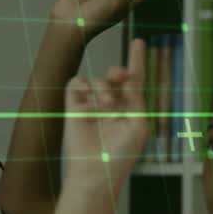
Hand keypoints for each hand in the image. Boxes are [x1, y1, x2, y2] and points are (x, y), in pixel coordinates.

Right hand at [63, 37, 150, 180]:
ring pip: (96, 80)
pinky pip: (76, 85)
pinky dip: (82, 85)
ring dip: (103, 88)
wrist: (96, 171)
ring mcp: (91, 106)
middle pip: (113, 76)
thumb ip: (136, 98)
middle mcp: (111, 104)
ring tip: (107, 106)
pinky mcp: (73, 108)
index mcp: (129, 108)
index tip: (139, 42)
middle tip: (119, 76)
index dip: (137, 60)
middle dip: (117, 71)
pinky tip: (87, 97)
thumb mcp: (139, 125)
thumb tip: (129, 77)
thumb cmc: (122, 154)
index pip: (133, 80)